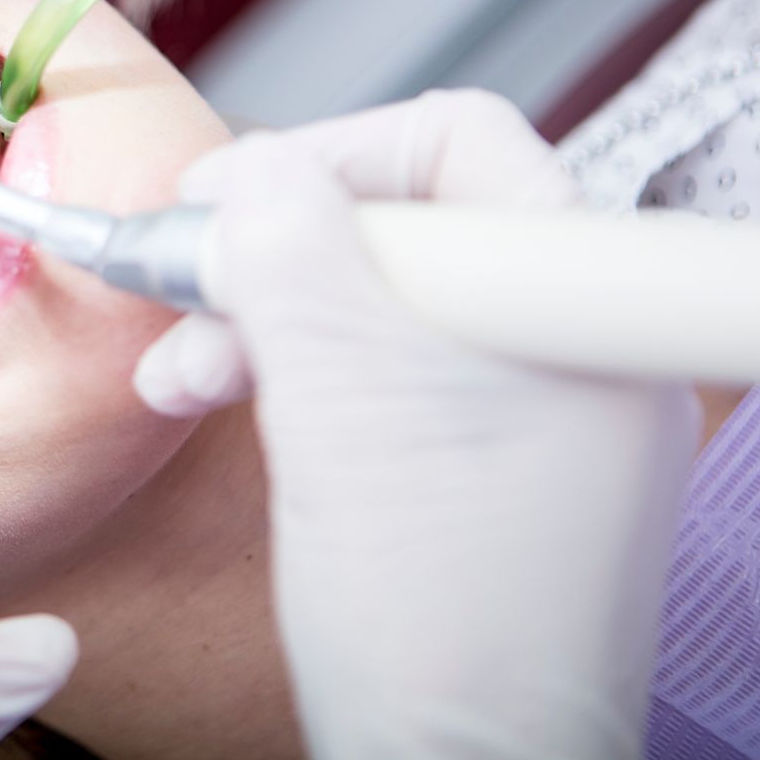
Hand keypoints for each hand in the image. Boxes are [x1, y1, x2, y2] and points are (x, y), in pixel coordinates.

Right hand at [134, 91, 699, 759]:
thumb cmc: (428, 615)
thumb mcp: (335, 397)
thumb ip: (287, 254)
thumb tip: (251, 171)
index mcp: (579, 304)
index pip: (455, 144)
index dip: (323, 153)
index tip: (220, 201)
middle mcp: (577, 343)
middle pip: (408, 223)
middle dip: (274, 251)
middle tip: (184, 282)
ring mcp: (542, 409)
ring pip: (383, 302)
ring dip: (266, 317)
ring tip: (180, 373)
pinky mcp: (495, 466)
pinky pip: (391, 373)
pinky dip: (299, 374)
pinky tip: (218, 400)